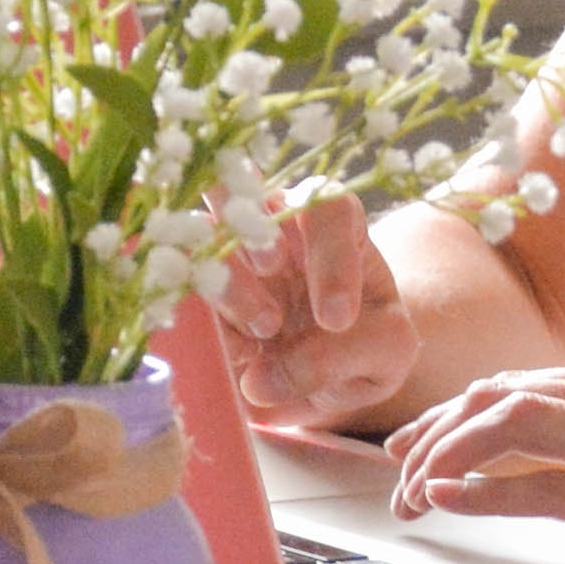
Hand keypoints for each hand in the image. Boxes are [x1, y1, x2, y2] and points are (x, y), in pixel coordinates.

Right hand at [206, 188, 413, 433]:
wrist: (332, 378)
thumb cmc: (367, 346)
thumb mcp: (387, 352)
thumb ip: (344, 355)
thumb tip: (264, 377)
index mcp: (333, 224)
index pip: (327, 208)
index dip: (329, 254)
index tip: (336, 320)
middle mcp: (273, 225)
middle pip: (239, 185)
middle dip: (248, 227)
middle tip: (271, 274)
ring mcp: (226, 255)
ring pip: (199, 238)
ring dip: (227, 284)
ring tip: (265, 330)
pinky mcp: (197, 293)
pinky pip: (177, 295)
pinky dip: (205, 328)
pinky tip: (243, 355)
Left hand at [377, 359, 564, 563]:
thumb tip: (546, 467)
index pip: (515, 385)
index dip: (450, 415)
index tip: (412, 446)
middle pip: (497, 396)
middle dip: (432, 434)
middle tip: (394, 478)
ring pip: (511, 426)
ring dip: (445, 459)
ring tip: (411, 496)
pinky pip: (553, 488)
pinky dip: (489, 493)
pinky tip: (450, 502)